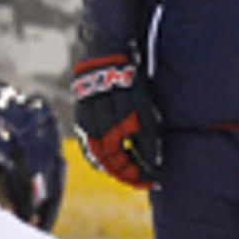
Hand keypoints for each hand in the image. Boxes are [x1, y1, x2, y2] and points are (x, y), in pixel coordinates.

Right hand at [70, 52, 160, 188]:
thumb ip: (147, 141)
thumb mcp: (142, 112)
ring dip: (116, 164)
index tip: (154, 181)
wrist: (105, 57)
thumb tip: (153, 165)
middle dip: (127, 174)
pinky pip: (93, 144)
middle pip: (107, 166)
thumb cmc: (127, 84)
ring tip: (134, 165)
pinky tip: (119, 148)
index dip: (138, 177)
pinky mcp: (84, 118)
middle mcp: (91, 135)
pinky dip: (106, 152)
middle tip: (146, 177)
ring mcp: (85, 126)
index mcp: (104, 136)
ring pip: (99, 156)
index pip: (120, 168)